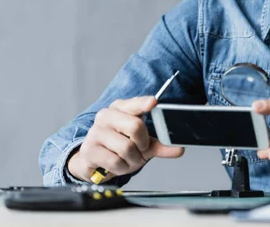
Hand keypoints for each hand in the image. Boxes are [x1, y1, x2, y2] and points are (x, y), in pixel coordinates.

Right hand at [68, 97, 184, 182]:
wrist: (94, 162)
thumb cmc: (119, 147)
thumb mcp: (142, 144)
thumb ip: (160, 145)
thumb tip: (179, 148)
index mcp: (120, 109)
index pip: (134, 103)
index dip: (144, 103)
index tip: (153, 102)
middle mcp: (106, 116)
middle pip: (135, 126)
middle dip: (143, 143)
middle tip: (141, 149)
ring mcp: (96, 132)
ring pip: (127, 147)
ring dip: (133, 159)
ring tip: (127, 158)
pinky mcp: (90, 150)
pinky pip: (116, 161)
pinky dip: (122, 168)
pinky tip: (117, 165)